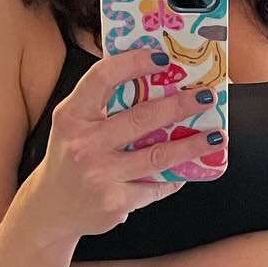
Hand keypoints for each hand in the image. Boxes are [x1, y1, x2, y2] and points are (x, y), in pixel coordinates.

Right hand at [33, 47, 219, 241]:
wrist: (52, 208)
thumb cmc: (71, 157)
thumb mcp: (74, 124)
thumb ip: (102, 103)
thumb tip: (153, 76)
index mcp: (72, 116)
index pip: (102, 79)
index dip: (133, 63)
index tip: (162, 58)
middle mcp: (83, 145)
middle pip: (141, 118)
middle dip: (180, 105)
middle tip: (206, 96)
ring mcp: (100, 175)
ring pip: (158, 156)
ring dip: (192, 145)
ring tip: (216, 136)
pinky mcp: (115, 202)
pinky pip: (155, 186)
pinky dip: (174, 177)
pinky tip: (189, 168)